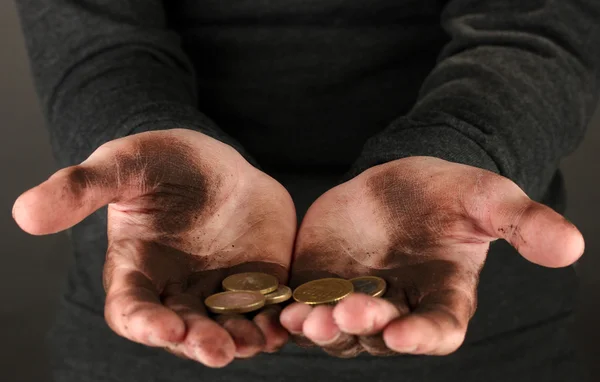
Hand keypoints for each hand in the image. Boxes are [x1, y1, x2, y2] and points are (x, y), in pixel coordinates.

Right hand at [13, 129, 296, 366]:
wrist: (211, 162)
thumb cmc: (158, 163)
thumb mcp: (122, 165)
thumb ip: (81, 188)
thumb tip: (24, 213)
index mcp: (138, 272)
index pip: (132, 309)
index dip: (144, 322)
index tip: (161, 326)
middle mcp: (177, 291)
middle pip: (184, 330)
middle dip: (199, 342)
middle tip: (217, 349)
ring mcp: (220, 289)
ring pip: (228, 326)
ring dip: (242, 338)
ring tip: (256, 341)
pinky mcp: (258, 280)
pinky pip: (267, 308)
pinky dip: (276, 319)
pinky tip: (287, 322)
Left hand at [281, 156, 582, 356]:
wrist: (400, 182)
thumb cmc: (449, 193)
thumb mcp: (487, 198)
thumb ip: (523, 222)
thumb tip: (573, 246)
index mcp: (442, 298)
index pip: (438, 329)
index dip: (423, 335)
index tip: (406, 334)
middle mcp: (398, 309)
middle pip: (381, 333)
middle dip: (365, 325)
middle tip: (349, 311)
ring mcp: (355, 299)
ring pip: (338, 329)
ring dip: (322, 328)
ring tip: (306, 319)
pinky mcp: (321, 285)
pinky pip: (306, 308)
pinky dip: (292, 314)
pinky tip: (278, 310)